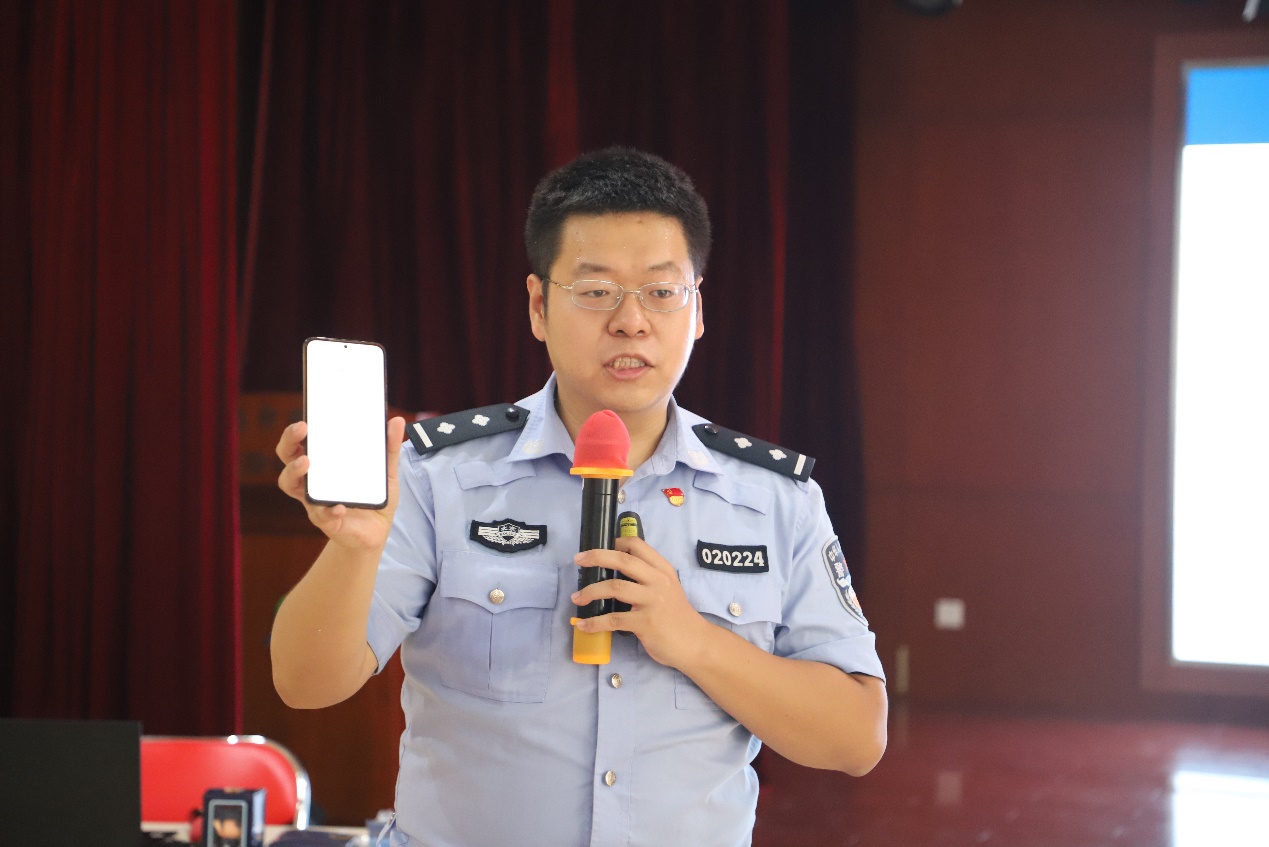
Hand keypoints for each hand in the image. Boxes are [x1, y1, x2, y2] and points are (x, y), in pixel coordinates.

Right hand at [275, 416, 406, 550]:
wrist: (377, 532)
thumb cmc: (373, 496)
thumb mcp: (386, 471)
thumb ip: (389, 448)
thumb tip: (397, 421)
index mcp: (323, 463)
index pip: (301, 442)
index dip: (295, 431)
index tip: (305, 418)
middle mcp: (312, 480)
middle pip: (288, 457)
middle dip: (289, 441)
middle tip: (301, 429)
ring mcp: (315, 501)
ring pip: (290, 485)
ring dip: (294, 471)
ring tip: (306, 462)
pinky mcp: (327, 521)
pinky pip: (321, 515)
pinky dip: (329, 510)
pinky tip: (339, 506)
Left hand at [571, 536, 712, 669]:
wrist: (696, 643)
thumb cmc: (677, 616)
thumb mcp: (668, 588)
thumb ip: (648, 578)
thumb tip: (615, 572)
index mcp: (663, 570)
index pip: (637, 545)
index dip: (615, 542)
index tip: (598, 548)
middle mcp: (658, 581)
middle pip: (623, 560)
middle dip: (597, 557)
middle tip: (578, 560)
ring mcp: (652, 602)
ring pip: (614, 588)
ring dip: (590, 591)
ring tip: (577, 597)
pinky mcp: (645, 623)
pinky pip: (613, 619)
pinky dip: (594, 622)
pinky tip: (584, 625)